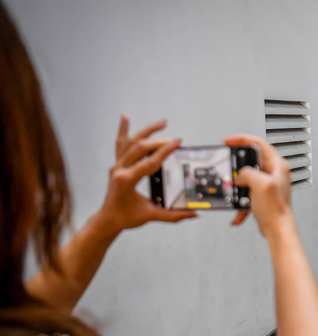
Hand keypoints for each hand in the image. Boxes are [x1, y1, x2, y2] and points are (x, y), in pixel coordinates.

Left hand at [98, 115, 196, 232]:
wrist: (108, 219)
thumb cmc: (126, 217)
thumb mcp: (151, 216)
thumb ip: (173, 215)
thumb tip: (193, 214)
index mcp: (127, 180)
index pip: (149, 162)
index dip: (165, 151)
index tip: (178, 143)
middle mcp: (119, 169)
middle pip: (141, 148)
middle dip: (160, 142)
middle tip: (175, 141)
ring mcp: (117, 165)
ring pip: (131, 142)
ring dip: (147, 131)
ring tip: (163, 123)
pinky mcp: (117, 164)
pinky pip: (120, 144)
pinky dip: (123, 130)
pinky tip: (125, 117)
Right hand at [223, 134, 291, 238]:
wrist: (278, 230)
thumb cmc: (276, 209)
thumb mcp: (260, 184)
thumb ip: (248, 173)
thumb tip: (240, 175)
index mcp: (277, 165)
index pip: (258, 143)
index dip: (242, 139)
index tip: (229, 141)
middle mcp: (274, 172)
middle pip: (250, 160)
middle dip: (237, 167)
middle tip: (229, 169)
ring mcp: (267, 184)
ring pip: (246, 178)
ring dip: (238, 187)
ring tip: (235, 192)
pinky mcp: (262, 195)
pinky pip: (246, 193)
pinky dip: (240, 201)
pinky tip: (239, 210)